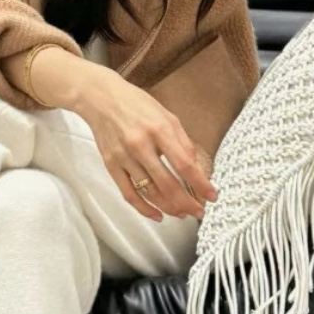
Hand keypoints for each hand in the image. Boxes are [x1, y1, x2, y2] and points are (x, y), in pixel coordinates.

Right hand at [76, 70, 218, 221]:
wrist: (101, 98)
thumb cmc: (137, 105)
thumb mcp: (167, 116)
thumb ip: (183, 142)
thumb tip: (196, 170)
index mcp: (159, 129)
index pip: (184, 164)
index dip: (200, 184)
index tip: (212, 196)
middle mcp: (140, 144)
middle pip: (167, 184)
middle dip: (187, 203)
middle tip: (199, 212)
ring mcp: (124, 157)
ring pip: (149, 192)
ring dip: (169, 207)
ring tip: (182, 213)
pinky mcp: (111, 165)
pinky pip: (128, 194)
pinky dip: (144, 208)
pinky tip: (157, 214)